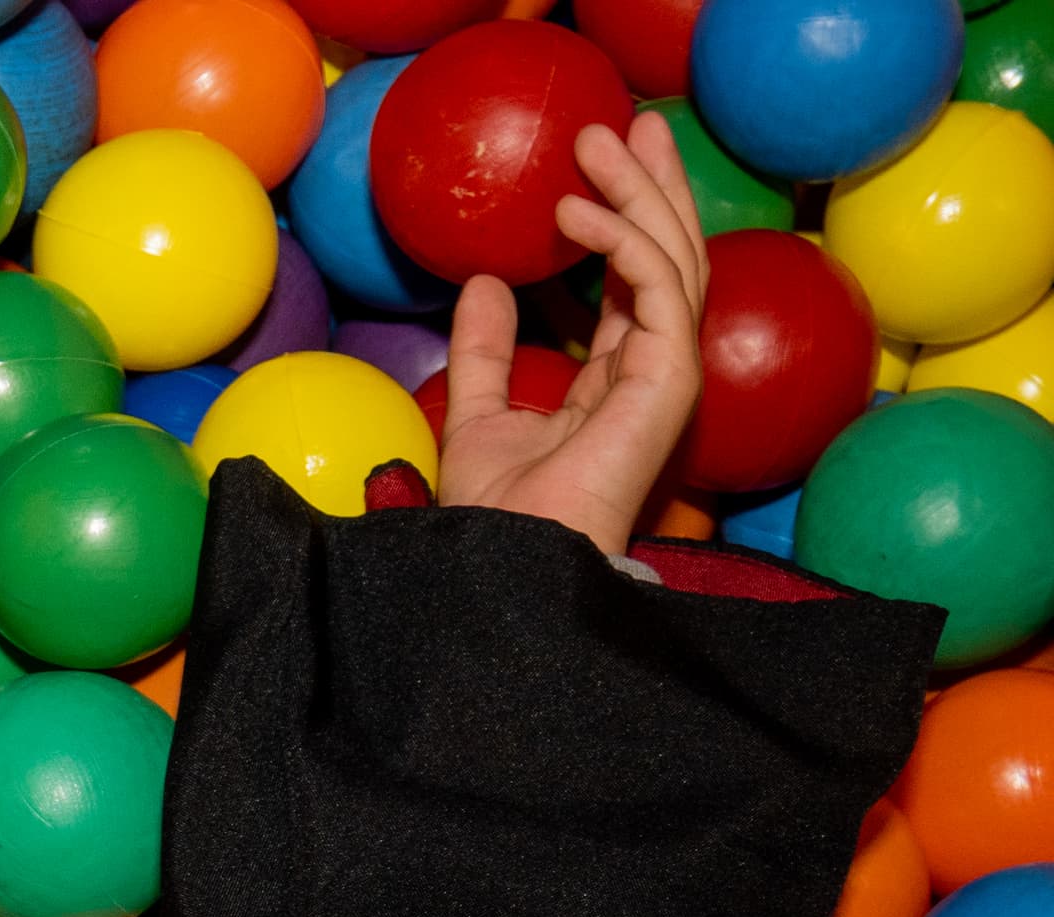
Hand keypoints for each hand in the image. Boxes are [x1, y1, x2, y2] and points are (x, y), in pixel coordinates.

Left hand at [433, 114, 710, 557]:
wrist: (505, 562)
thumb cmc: (495, 514)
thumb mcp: (474, 414)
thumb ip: (484, 351)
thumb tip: (484, 282)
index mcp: (615, 379)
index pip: (633, 280)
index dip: (621, 216)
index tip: (596, 163)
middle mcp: (650, 370)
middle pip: (666, 256)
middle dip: (651, 185)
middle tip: (627, 124)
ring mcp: (666, 372)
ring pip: (672, 258)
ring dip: (638, 192)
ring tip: (599, 141)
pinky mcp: (670, 377)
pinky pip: (658, 287)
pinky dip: (623, 240)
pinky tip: (576, 211)